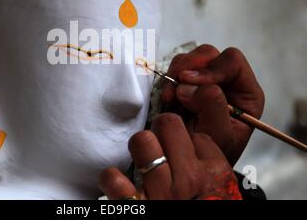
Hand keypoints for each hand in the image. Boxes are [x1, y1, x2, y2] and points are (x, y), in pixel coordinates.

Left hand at [99, 114, 242, 199]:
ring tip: (142, 158)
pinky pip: (114, 179)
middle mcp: (188, 181)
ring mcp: (161, 193)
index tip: (181, 148)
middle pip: (168, 124)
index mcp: (214, 175)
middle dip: (161, 129)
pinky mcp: (136, 207)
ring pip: (142, 141)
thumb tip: (189, 141)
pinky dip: (111, 178)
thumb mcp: (221, 189)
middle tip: (160, 142)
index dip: (186, 139)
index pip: (196, 134)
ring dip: (139, 146)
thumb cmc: (206, 207)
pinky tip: (119, 182)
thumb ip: (208, 164)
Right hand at [161, 44, 264, 164]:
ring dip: (175, 74)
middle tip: (175, 89)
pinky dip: (166, 80)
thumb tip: (188, 85)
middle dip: (188, 68)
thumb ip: (212, 108)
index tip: (189, 82)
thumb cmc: (212, 155)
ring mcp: (203, 80)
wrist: (191, 164)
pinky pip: (173, 69)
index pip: (233, 62)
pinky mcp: (184, 84)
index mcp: (244, 92)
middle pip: (208, 54)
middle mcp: (225, 82)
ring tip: (170, 98)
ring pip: (189, 58)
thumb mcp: (219, 135)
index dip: (211, 68)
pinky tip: (167, 99)